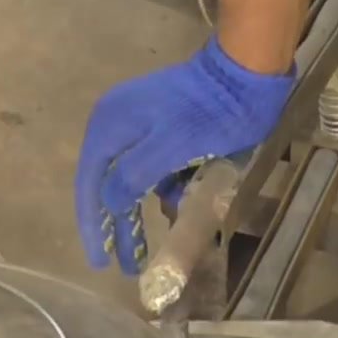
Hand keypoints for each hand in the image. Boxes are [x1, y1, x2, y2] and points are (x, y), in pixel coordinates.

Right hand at [74, 38, 292, 274]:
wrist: (246, 72)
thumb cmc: (210, 113)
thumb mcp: (170, 148)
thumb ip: (133, 177)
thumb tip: (109, 204)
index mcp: (110, 126)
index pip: (90, 185)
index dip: (94, 226)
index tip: (100, 262)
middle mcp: (116, 123)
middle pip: (107, 185)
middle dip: (116, 226)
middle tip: (125, 265)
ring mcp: (140, 123)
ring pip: (133, 179)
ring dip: (141, 210)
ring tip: (150, 245)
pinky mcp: (164, 126)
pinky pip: (155, 167)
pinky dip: (163, 189)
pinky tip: (177, 206)